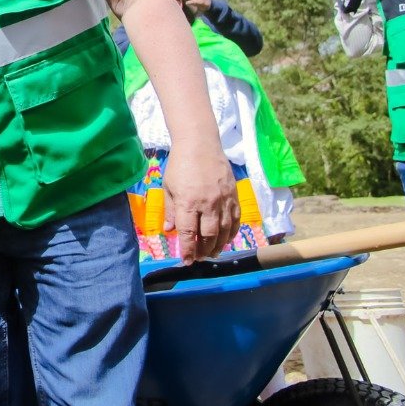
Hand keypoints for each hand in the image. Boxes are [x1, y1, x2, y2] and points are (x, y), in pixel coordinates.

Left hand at [160, 142, 238, 261]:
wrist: (200, 144)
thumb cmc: (180, 165)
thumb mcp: (168, 187)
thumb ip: (171, 210)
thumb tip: (170, 230)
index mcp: (188, 202)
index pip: (188, 233)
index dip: (187, 250)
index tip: (186, 261)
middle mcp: (208, 204)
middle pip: (208, 235)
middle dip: (204, 250)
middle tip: (199, 258)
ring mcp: (223, 200)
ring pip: (224, 230)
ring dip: (219, 245)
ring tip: (213, 253)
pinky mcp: (233, 195)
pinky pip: (236, 219)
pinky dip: (232, 232)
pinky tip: (226, 239)